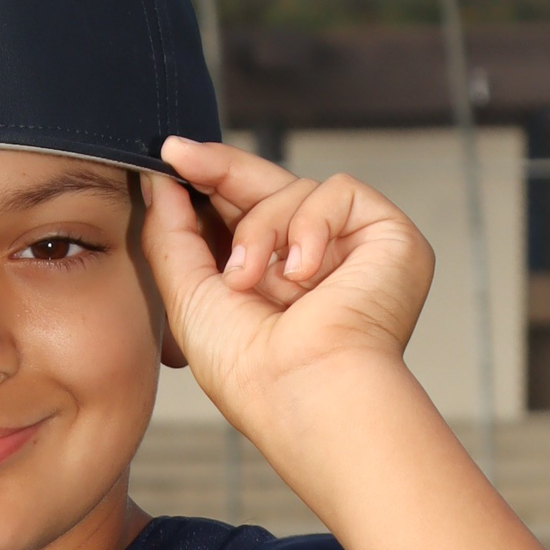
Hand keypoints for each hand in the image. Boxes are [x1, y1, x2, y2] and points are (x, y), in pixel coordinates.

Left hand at [139, 136, 433, 450]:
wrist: (304, 392)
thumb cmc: (250, 371)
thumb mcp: (190, 296)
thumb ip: (172, 235)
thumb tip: (161, 181)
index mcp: (274, 282)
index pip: (244, 211)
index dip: (211, 180)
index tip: (171, 156)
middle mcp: (316, 263)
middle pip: (269, 187)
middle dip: (222, 172)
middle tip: (181, 157)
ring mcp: (353, 249)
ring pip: (295, 188)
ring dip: (262, 229)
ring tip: (251, 280)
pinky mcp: (389, 236)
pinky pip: (338, 192)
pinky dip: (311, 226)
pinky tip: (304, 274)